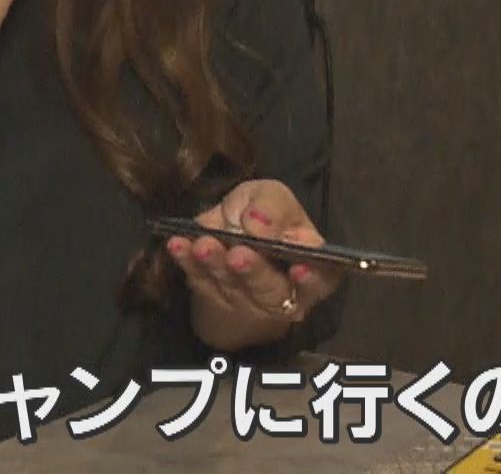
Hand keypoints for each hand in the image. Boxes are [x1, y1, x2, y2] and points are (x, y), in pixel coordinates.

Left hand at [164, 179, 341, 348]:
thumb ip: (270, 205)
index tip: (298, 268)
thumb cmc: (260, 215)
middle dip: (255, 271)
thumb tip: (259, 222)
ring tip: (203, 246)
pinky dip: (187, 264)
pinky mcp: (212, 300)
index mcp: (310, 263)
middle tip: (238, 255)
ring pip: (233, 289)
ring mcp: (246, 303)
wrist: (229, 240)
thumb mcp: (269, 197)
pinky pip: (199, 283)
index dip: (313, 277)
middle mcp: (284, 293)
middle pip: (272, 290)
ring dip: (216, 266)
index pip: (322, 278)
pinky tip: (177, 245)